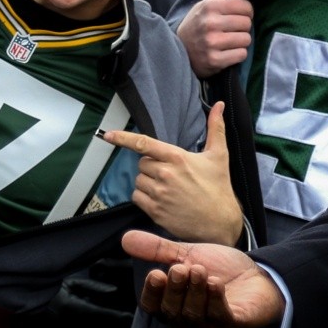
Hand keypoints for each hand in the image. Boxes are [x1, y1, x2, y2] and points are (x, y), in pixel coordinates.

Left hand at [114, 103, 243, 245]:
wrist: (220, 221)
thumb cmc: (219, 187)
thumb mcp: (219, 155)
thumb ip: (216, 128)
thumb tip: (219, 105)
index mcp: (177, 157)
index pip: (144, 143)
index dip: (123, 138)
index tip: (108, 135)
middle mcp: (165, 174)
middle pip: (142, 163)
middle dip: (152, 166)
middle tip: (170, 174)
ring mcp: (159, 193)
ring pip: (139, 180)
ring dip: (148, 182)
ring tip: (167, 188)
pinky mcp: (155, 211)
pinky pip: (136, 197)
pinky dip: (144, 197)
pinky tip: (161, 200)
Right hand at [121, 229, 285, 327]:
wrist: (258, 275)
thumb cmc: (221, 269)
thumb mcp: (187, 255)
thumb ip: (159, 250)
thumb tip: (125, 238)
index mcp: (172, 304)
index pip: (151, 306)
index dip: (151, 292)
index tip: (156, 273)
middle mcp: (186, 320)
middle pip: (170, 312)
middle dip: (174, 289)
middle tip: (182, 268)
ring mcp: (209, 326)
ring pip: (192, 316)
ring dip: (194, 291)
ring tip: (200, 269)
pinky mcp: (231, 324)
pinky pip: (218, 317)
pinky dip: (214, 299)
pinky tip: (215, 282)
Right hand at [178, 0, 254, 77]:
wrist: (179, 47)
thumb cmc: (199, 21)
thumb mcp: (210, 2)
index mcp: (210, 6)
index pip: (246, 6)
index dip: (246, 11)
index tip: (239, 15)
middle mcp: (210, 23)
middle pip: (247, 23)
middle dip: (243, 27)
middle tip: (232, 29)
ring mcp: (211, 43)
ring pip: (246, 40)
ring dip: (241, 41)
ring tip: (229, 40)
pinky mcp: (214, 60)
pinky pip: (241, 55)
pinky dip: (237, 54)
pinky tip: (227, 52)